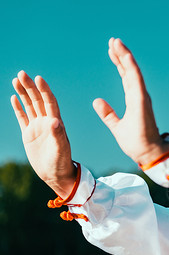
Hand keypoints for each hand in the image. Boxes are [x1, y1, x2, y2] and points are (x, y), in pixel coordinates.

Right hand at [11, 71, 75, 197]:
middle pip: (38, 100)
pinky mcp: (29, 134)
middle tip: (21, 73)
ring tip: (16, 79)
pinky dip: (18, 107)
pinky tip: (14, 96)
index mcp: (56, 123)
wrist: (56, 174)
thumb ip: (58, 135)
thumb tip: (54, 121)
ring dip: (24, 93)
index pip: (49, 102)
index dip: (44, 90)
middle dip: (30, 87)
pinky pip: (23, 117)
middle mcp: (47, 122)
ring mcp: (38, 127)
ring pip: (30, 106)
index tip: (38, 78)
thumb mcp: (60, 149)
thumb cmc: (61, 163)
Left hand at [93, 38, 168, 165]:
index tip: (111, 50)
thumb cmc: (136, 141)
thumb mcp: (116, 126)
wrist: (147, 153)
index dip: (119, 63)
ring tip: (116, 42)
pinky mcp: (142, 101)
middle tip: (113, 40)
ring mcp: (142, 97)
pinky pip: (137, 81)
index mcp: (134, 99)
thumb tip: (96, 101)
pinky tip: (126, 56)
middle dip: (121, 55)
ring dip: (125, 56)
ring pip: (133, 72)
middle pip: (129, 70)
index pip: (125, 77)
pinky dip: (131, 68)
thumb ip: (108, 114)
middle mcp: (139, 95)